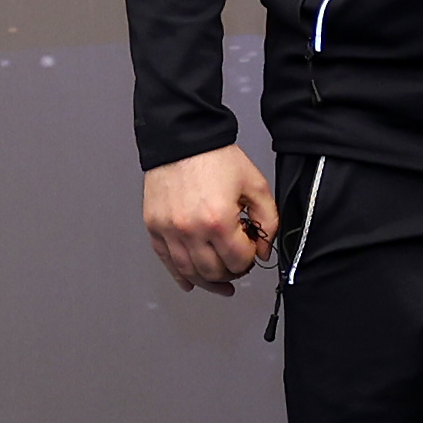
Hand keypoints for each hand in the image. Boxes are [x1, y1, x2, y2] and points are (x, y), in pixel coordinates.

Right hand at [143, 145, 276, 292]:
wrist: (182, 139)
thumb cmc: (215, 158)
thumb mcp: (256, 186)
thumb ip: (268, 222)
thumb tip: (263, 250)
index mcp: (218, 221)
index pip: (239, 261)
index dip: (249, 260)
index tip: (251, 251)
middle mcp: (190, 230)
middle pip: (214, 272)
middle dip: (231, 272)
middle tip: (238, 265)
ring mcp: (169, 231)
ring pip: (190, 272)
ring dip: (208, 281)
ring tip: (220, 283)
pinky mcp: (154, 227)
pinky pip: (166, 261)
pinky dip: (180, 276)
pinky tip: (191, 282)